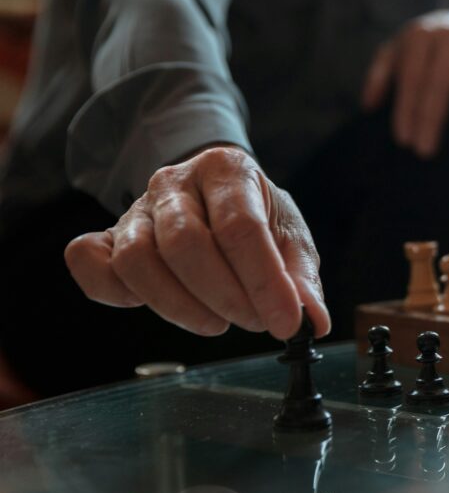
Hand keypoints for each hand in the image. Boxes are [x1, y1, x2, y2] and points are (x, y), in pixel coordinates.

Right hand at [64, 146, 329, 339]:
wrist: (215, 194)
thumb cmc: (257, 216)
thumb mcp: (290, 236)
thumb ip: (301, 278)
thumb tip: (313, 322)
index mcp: (227, 169)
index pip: (241, 228)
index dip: (265, 283)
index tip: (287, 324)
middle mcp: (174, 181)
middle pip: (185, 244)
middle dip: (225, 296)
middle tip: (254, 322)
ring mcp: (135, 208)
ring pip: (138, 261)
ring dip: (180, 307)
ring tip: (218, 320)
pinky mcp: (107, 236)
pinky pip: (90, 263)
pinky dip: (116, 293)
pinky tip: (156, 304)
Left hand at [361, 9, 448, 157]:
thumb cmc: (421, 52)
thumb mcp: (395, 54)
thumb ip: (380, 76)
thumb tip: (368, 106)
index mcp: (421, 35)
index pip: (411, 76)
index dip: (406, 109)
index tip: (404, 141)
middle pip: (441, 79)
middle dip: (432, 116)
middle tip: (426, 151)